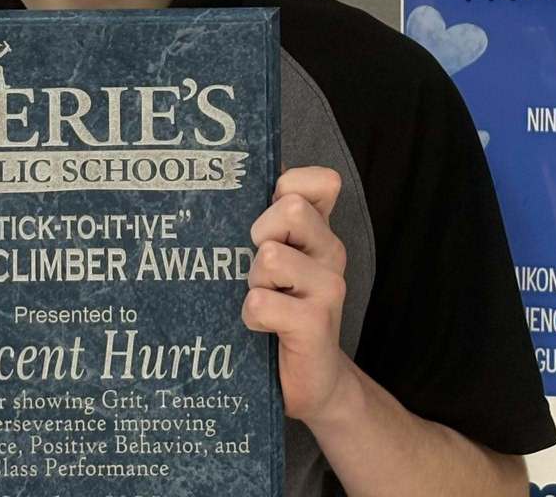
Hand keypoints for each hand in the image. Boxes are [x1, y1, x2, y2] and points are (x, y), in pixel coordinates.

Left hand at [243, 167, 347, 424]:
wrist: (312, 380)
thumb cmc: (279, 307)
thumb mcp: (268, 258)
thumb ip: (259, 217)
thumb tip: (225, 174)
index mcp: (318, 229)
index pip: (318, 181)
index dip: (287, 185)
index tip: (268, 211)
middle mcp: (330, 251)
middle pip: (290, 208)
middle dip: (259, 232)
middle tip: (258, 265)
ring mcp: (328, 287)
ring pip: (271, 256)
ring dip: (252, 279)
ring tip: (260, 296)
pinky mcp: (316, 324)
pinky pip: (262, 302)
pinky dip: (251, 315)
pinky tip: (262, 327)